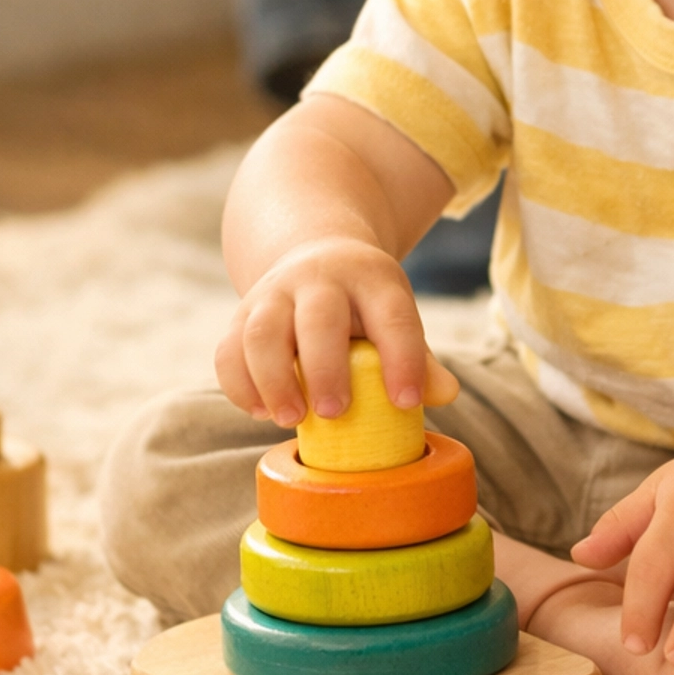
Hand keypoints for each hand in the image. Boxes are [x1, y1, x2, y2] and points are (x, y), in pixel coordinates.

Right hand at [215, 237, 456, 430]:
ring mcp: (274, 292)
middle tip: (334, 413)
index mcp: (371, 277)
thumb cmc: (365, 304)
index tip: (406, 402)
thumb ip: (420, 357)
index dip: (402, 358)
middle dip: (324, 368)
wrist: (316, 255)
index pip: (391, 315)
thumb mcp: (395, 315)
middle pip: (317, 318)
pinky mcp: (241, 313)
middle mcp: (318, 278)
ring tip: (290, 419)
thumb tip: (445, 394)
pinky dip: (239, 385)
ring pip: (260, 331)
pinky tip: (261, 412)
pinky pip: (228, 350)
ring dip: (272, 379)